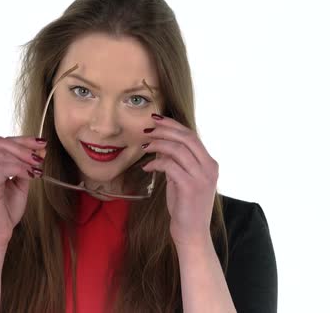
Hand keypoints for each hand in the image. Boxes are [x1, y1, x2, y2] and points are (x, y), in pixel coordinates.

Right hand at [0, 136, 45, 251]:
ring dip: (24, 157)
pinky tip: (33, 176)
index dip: (21, 140)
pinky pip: (3, 168)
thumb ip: (25, 169)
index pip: (0, 143)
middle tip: (41, 153)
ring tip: (38, 167)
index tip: (41, 144)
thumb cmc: (5, 214)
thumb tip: (39, 152)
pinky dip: (21, 168)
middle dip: (23, 144)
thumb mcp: (19, 186)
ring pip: (1, 153)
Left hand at [141, 114, 218, 247]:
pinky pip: (170, 166)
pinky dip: (155, 163)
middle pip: (186, 138)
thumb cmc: (186, 207)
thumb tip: (162, 147)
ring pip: (177, 149)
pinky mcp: (190, 187)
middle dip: (165, 130)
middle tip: (148, 129)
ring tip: (144, 147)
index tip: (157, 120)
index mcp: (210, 164)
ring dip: (157, 145)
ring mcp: (201, 177)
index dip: (173, 125)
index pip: (192, 136)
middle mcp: (209, 168)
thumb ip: (178, 163)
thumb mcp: (183, 179)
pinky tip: (147, 167)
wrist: (192, 233)